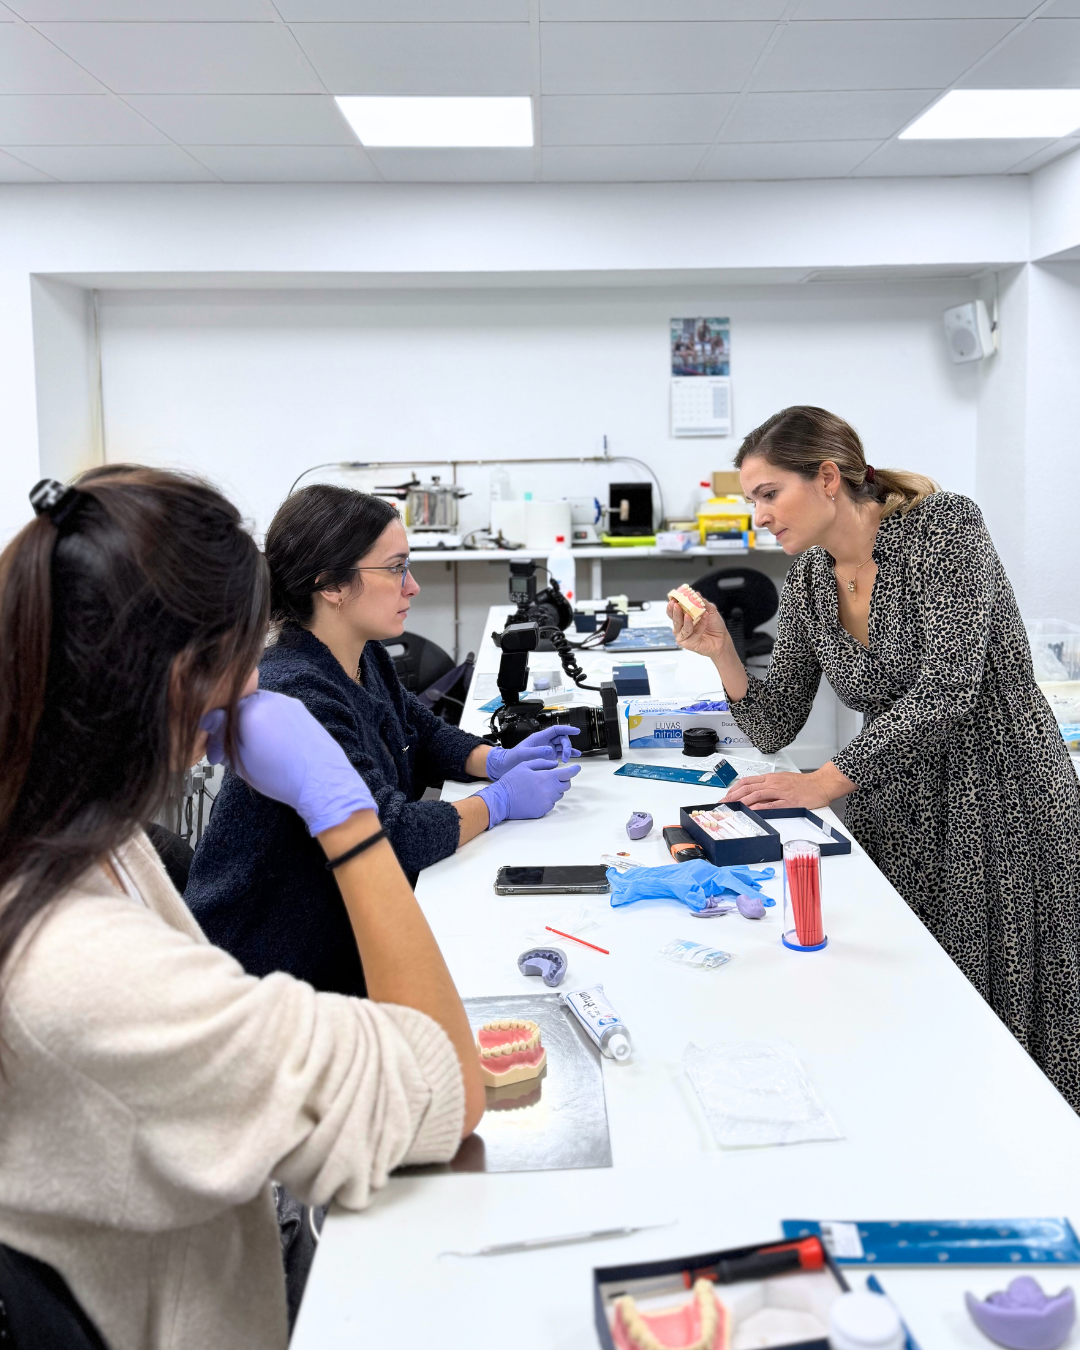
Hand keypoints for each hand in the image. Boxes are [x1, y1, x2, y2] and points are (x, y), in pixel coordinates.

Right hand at [201, 689, 376, 835]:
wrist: (322, 782)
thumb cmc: (279, 775)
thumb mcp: (240, 761)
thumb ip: (222, 737)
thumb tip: (210, 722)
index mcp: (250, 709)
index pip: (218, 714)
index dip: (214, 737)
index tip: (216, 756)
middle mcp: (270, 698)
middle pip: (239, 708)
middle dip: (232, 729)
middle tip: (231, 754)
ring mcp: (289, 702)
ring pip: (258, 709)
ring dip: (251, 725)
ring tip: (253, 751)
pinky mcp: (302, 710)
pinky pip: (277, 712)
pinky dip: (269, 724)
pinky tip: (272, 745)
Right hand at [476, 758, 580, 827]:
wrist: (501, 800)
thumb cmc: (511, 782)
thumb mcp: (525, 765)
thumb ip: (542, 763)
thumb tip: (555, 764)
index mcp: (546, 777)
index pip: (568, 774)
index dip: (574, 770)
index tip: (576, 768)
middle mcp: (550, 791)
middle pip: (566, 785)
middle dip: (563, 780)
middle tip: (552, 777)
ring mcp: (547, 802)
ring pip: (559, 795)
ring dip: (554, 789)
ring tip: (539, 787)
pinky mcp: (543, 811)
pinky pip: (551, 804)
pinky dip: (547, 799)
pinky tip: (536, 796)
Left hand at [485, 726, 580, 778]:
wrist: (507, 766)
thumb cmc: (513, 758)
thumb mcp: (523, 754)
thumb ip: (537, 751)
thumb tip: (550, 750)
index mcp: (539, 737)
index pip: (556, 729)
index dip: (566, 728)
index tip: (576, 730)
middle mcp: (544, 741)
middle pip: (561, 738)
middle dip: (567, 746)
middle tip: (566, 756)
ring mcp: (547, 748)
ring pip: (562, 746)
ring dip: (568, 751)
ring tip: (570, 758)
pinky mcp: (548, 756)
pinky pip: (560, 753)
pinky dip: (568, 754)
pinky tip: (575, 756)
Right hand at [667, 593, 731, 662]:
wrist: (722, 638)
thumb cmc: (715, 625)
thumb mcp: (710, 610)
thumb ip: (702, 602)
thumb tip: (696, 594)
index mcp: (683, 618)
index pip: (673, 612)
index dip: (671, 605)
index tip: (673, 598)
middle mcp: (682, 627)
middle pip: (675, 619)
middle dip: (675, 611)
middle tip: (676, 604)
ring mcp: (684, 636)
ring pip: (681, 627)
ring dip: (685, 620)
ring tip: (688, 614)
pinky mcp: (688, 643)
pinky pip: (693, 633)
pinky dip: (699, 625)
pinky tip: (705, 618)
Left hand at [722, 771, 832, 811]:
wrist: (821, 784)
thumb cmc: (804, 784)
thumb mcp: (783, 780)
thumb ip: (769, 786)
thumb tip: (754, 794)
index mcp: (771, 778)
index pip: (747, 781)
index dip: (734, 788)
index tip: (726, 795)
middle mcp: (773, 784)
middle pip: (748, 788)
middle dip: (733, 796)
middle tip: (724, 803)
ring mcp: (780, 792)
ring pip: (756, 795)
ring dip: (742, 802)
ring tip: (732, 808)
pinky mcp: (788, 802)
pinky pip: (771, 805)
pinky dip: (759, 808)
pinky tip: (751, 811)